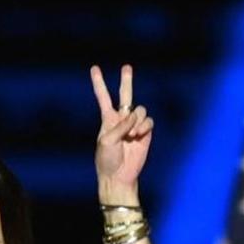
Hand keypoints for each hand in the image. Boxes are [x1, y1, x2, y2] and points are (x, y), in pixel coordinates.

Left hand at [90, 64, 154, 204]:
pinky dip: (144, 126)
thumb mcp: (106, 140)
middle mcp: (122, 119)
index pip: (103, 97)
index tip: (94, 68)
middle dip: (126, 81)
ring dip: (137, 120)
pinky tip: (139, 135)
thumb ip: (119, 126)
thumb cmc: (107, 159)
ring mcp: (135, 126)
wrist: (119, 176)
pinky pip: (149, 121)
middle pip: (125, 95)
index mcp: (107, 119)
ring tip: (132, 134)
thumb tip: (134, 117)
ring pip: (140, 109)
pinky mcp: (146, 133)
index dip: (99, 83)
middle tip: (127, 67)